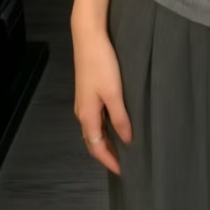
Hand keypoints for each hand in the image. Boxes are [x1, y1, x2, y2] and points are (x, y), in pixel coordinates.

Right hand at [72, 23, 131, 175]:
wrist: (88, 37)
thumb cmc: (102, 64)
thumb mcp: (114, 93)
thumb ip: (120, 117)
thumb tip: (127, 140)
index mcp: (87, 116)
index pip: (96, 147)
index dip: (109, 161)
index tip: (123, 172)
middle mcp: (82, 112)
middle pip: (93, 141)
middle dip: (106, 154)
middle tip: (124, 163)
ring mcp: (84, 102)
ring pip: (94, 129)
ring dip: (106, 141)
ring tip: (122, 147)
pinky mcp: (88, 92)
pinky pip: (95, 118)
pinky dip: (104, 128)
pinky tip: (116, 125)